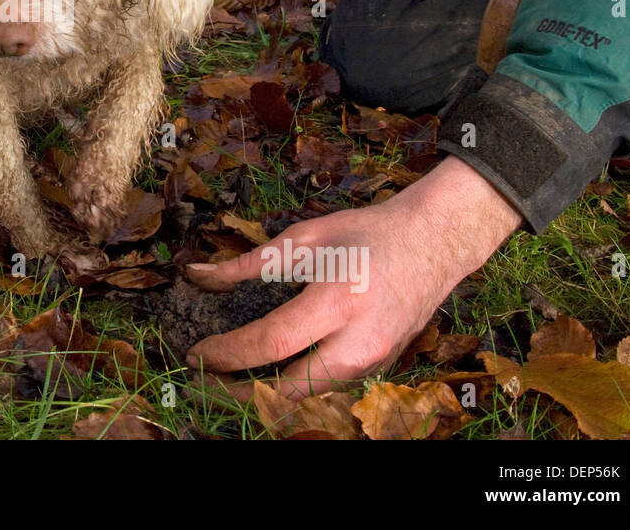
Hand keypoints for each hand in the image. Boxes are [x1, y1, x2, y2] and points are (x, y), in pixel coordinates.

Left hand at [184, 155, 523, 396]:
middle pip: (289, 389)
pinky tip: (269, 372)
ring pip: (309, 395)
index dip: (227, 354)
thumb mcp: (303, 238)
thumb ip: (248, 264)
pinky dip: (296, 385)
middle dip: (240, 391)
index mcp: (337, 302)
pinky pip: (329, 387)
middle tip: (204, 378)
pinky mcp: (380, 369)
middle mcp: (359, 343)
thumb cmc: (366, 234)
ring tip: (229, 376)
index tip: (195, 353)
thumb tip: (197, 275)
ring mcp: (375, 362)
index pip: (271, 343)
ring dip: (267, 392)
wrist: (434, 243)